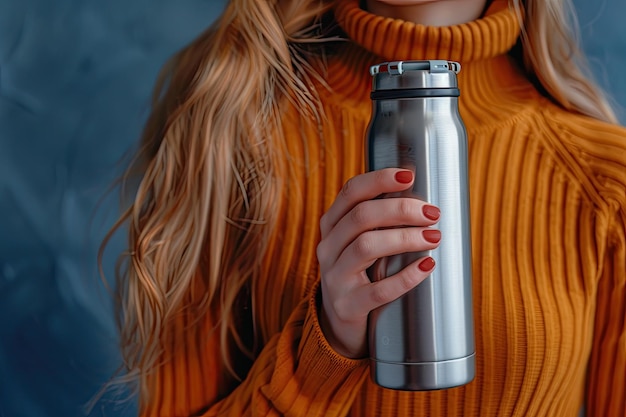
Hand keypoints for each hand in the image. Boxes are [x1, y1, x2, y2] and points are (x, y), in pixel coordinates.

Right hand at [316, 168, 440, 357]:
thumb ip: (379, 221)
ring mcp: (334, 277)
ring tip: (434, 237)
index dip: (380, 180)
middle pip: (361, 216)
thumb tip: (424, 198)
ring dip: (405, 238)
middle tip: (432, 213)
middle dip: (400, 209)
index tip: (410, 175)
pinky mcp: (347, 306)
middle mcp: (328, 247)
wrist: (339, 324)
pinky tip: (427, 266)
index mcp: (332, 225)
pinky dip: (406, 277)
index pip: (351, 192)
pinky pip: (379, 290)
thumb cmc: (361, 274)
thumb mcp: (359, 243)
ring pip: (366, 247)